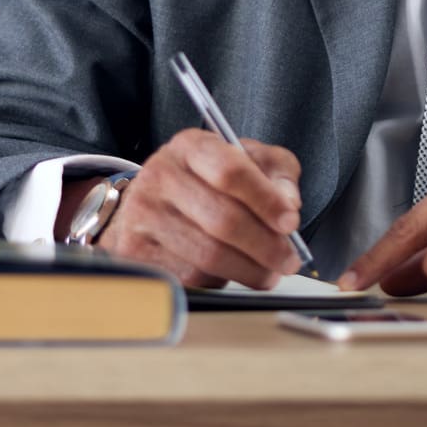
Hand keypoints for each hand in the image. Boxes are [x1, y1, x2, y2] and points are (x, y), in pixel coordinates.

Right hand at [92, 129, 304, 288]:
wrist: (153, 202)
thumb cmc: (208, 181)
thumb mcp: (248, 161)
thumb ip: (277, 173)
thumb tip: (288, 204)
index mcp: (190, 146)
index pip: (230, 171)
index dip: (266, 200)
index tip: (291, 222)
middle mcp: (160, 175)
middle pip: (223, 219)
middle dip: (265, 246)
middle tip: (288, 260)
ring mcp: (143, 214)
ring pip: (208, 254)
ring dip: (249, 270)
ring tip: (269, 272)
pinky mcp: (135, 250)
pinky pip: (189, 276)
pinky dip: (220, 280)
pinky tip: (232, 273)